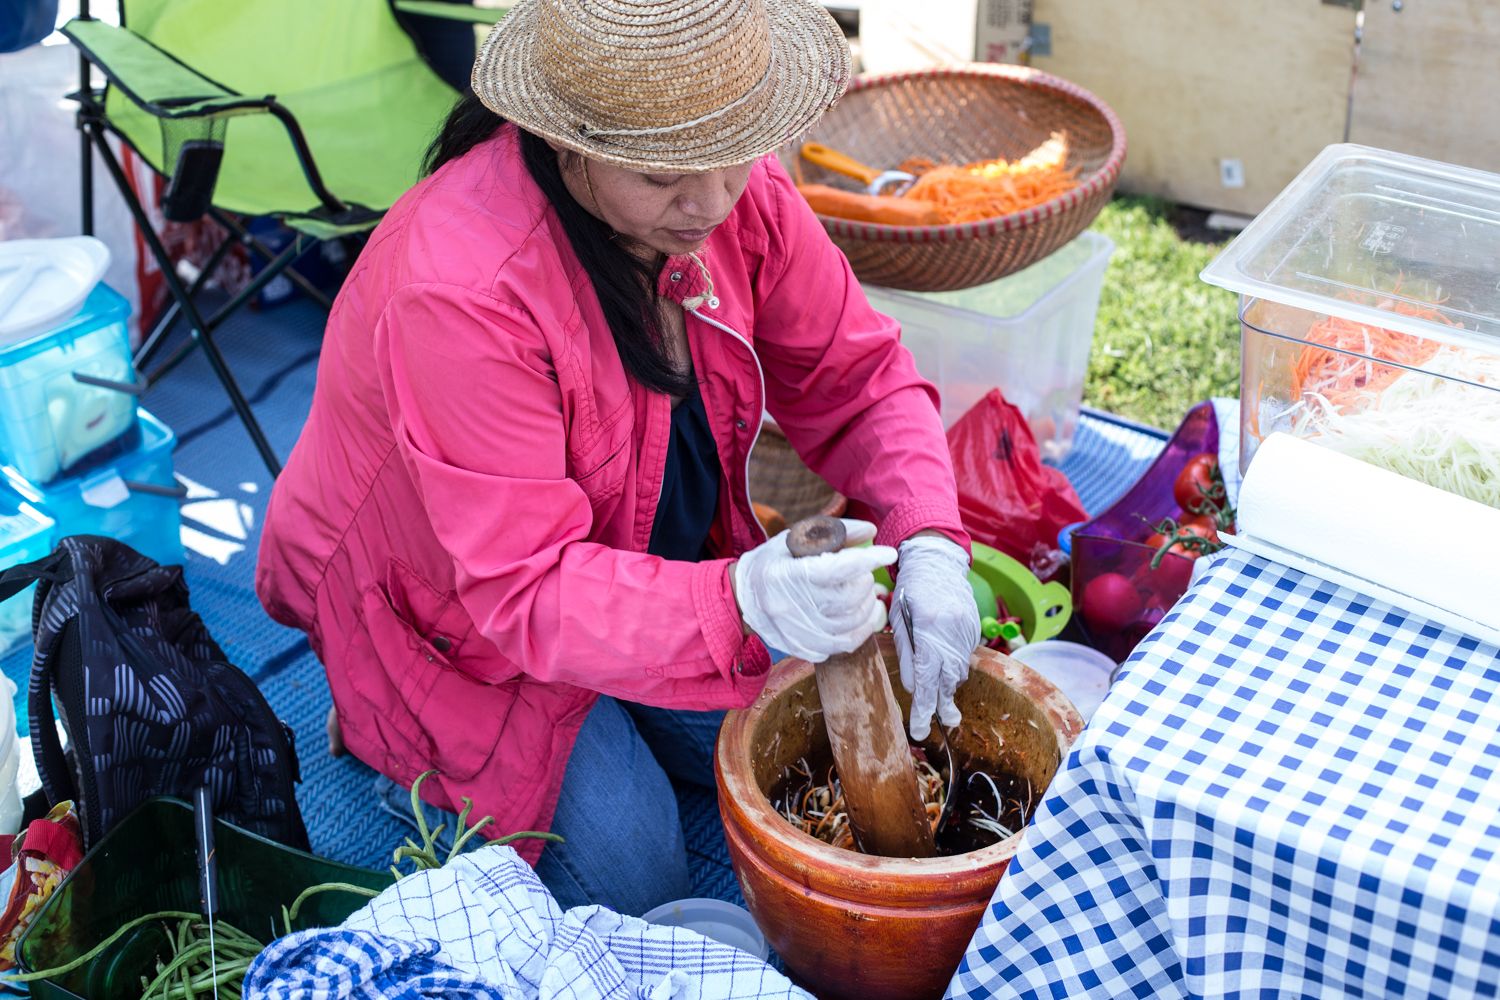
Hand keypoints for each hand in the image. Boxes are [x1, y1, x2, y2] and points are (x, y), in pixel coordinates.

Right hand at [734, 519, 897, 662]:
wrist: (742, 598)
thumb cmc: (773, 563)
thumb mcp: (795, 539)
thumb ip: (834, 532)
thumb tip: (871, 530)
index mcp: (786, 574)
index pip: (835, 568)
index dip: (866, 560)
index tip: (888, 553)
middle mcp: (790, 607)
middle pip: (847, 597)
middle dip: (866, 582)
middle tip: (864, 574)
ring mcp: (797, 632)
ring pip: (851, 622)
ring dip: (868, 605)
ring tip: (868, 593)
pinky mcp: (804, 648)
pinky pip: (845, 644)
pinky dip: (862, 628)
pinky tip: (863, 615)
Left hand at [890, 534, 980, 740]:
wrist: (937, 562)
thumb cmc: (910, 590)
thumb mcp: (898, 620)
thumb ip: (908, 654)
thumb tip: (916, 688)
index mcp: (929, 630)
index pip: (927, 680)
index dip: (924, 709)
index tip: (919, 730)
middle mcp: (952, 633)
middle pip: (949, 681)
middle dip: (944, 705)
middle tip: (946, 723)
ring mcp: (967, 631)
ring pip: (959, 671)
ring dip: (949, 685)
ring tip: (944, 701)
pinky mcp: (974, 629)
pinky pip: (965, 656)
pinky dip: (955, 666)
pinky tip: (946, 667)